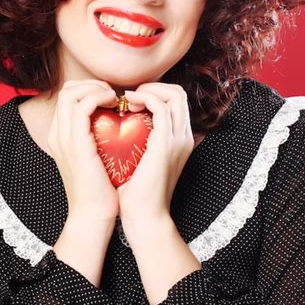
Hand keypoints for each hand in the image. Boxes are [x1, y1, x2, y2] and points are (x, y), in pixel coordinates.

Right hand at [47, 79, 119, 226]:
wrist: (93, 217)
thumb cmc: (102, 191)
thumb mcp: (98, 160)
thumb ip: (100, 141)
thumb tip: (119, 126)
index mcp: (61, 137)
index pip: (67, 98)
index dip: (89, 90)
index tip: (112, 98)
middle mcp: (58, 134)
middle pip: (65, 91)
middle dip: (91, 84)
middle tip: (113, 94)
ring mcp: (63, 138)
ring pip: (70, 93)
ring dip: (95, 87)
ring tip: (114, 97)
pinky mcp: (75, 143)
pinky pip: (82, 106)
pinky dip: (99, 97)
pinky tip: (115, 104)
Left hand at [116, 83, 194, 226]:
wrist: (144, 218)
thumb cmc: (136, 193)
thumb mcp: (139, 162)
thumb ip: (137, 144)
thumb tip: (120, 131)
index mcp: (179, 140)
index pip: (175, 102)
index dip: (154, 93)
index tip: (130, 103)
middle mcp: (184, 136)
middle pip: (178, 93)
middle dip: (153, 86)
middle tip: (129, 98)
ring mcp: (178, 139)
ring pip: (174, 94)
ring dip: (149, 89)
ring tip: (127, 100)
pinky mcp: (167, 143)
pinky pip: (161, 107)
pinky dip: (145, 98)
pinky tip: (127, 105)